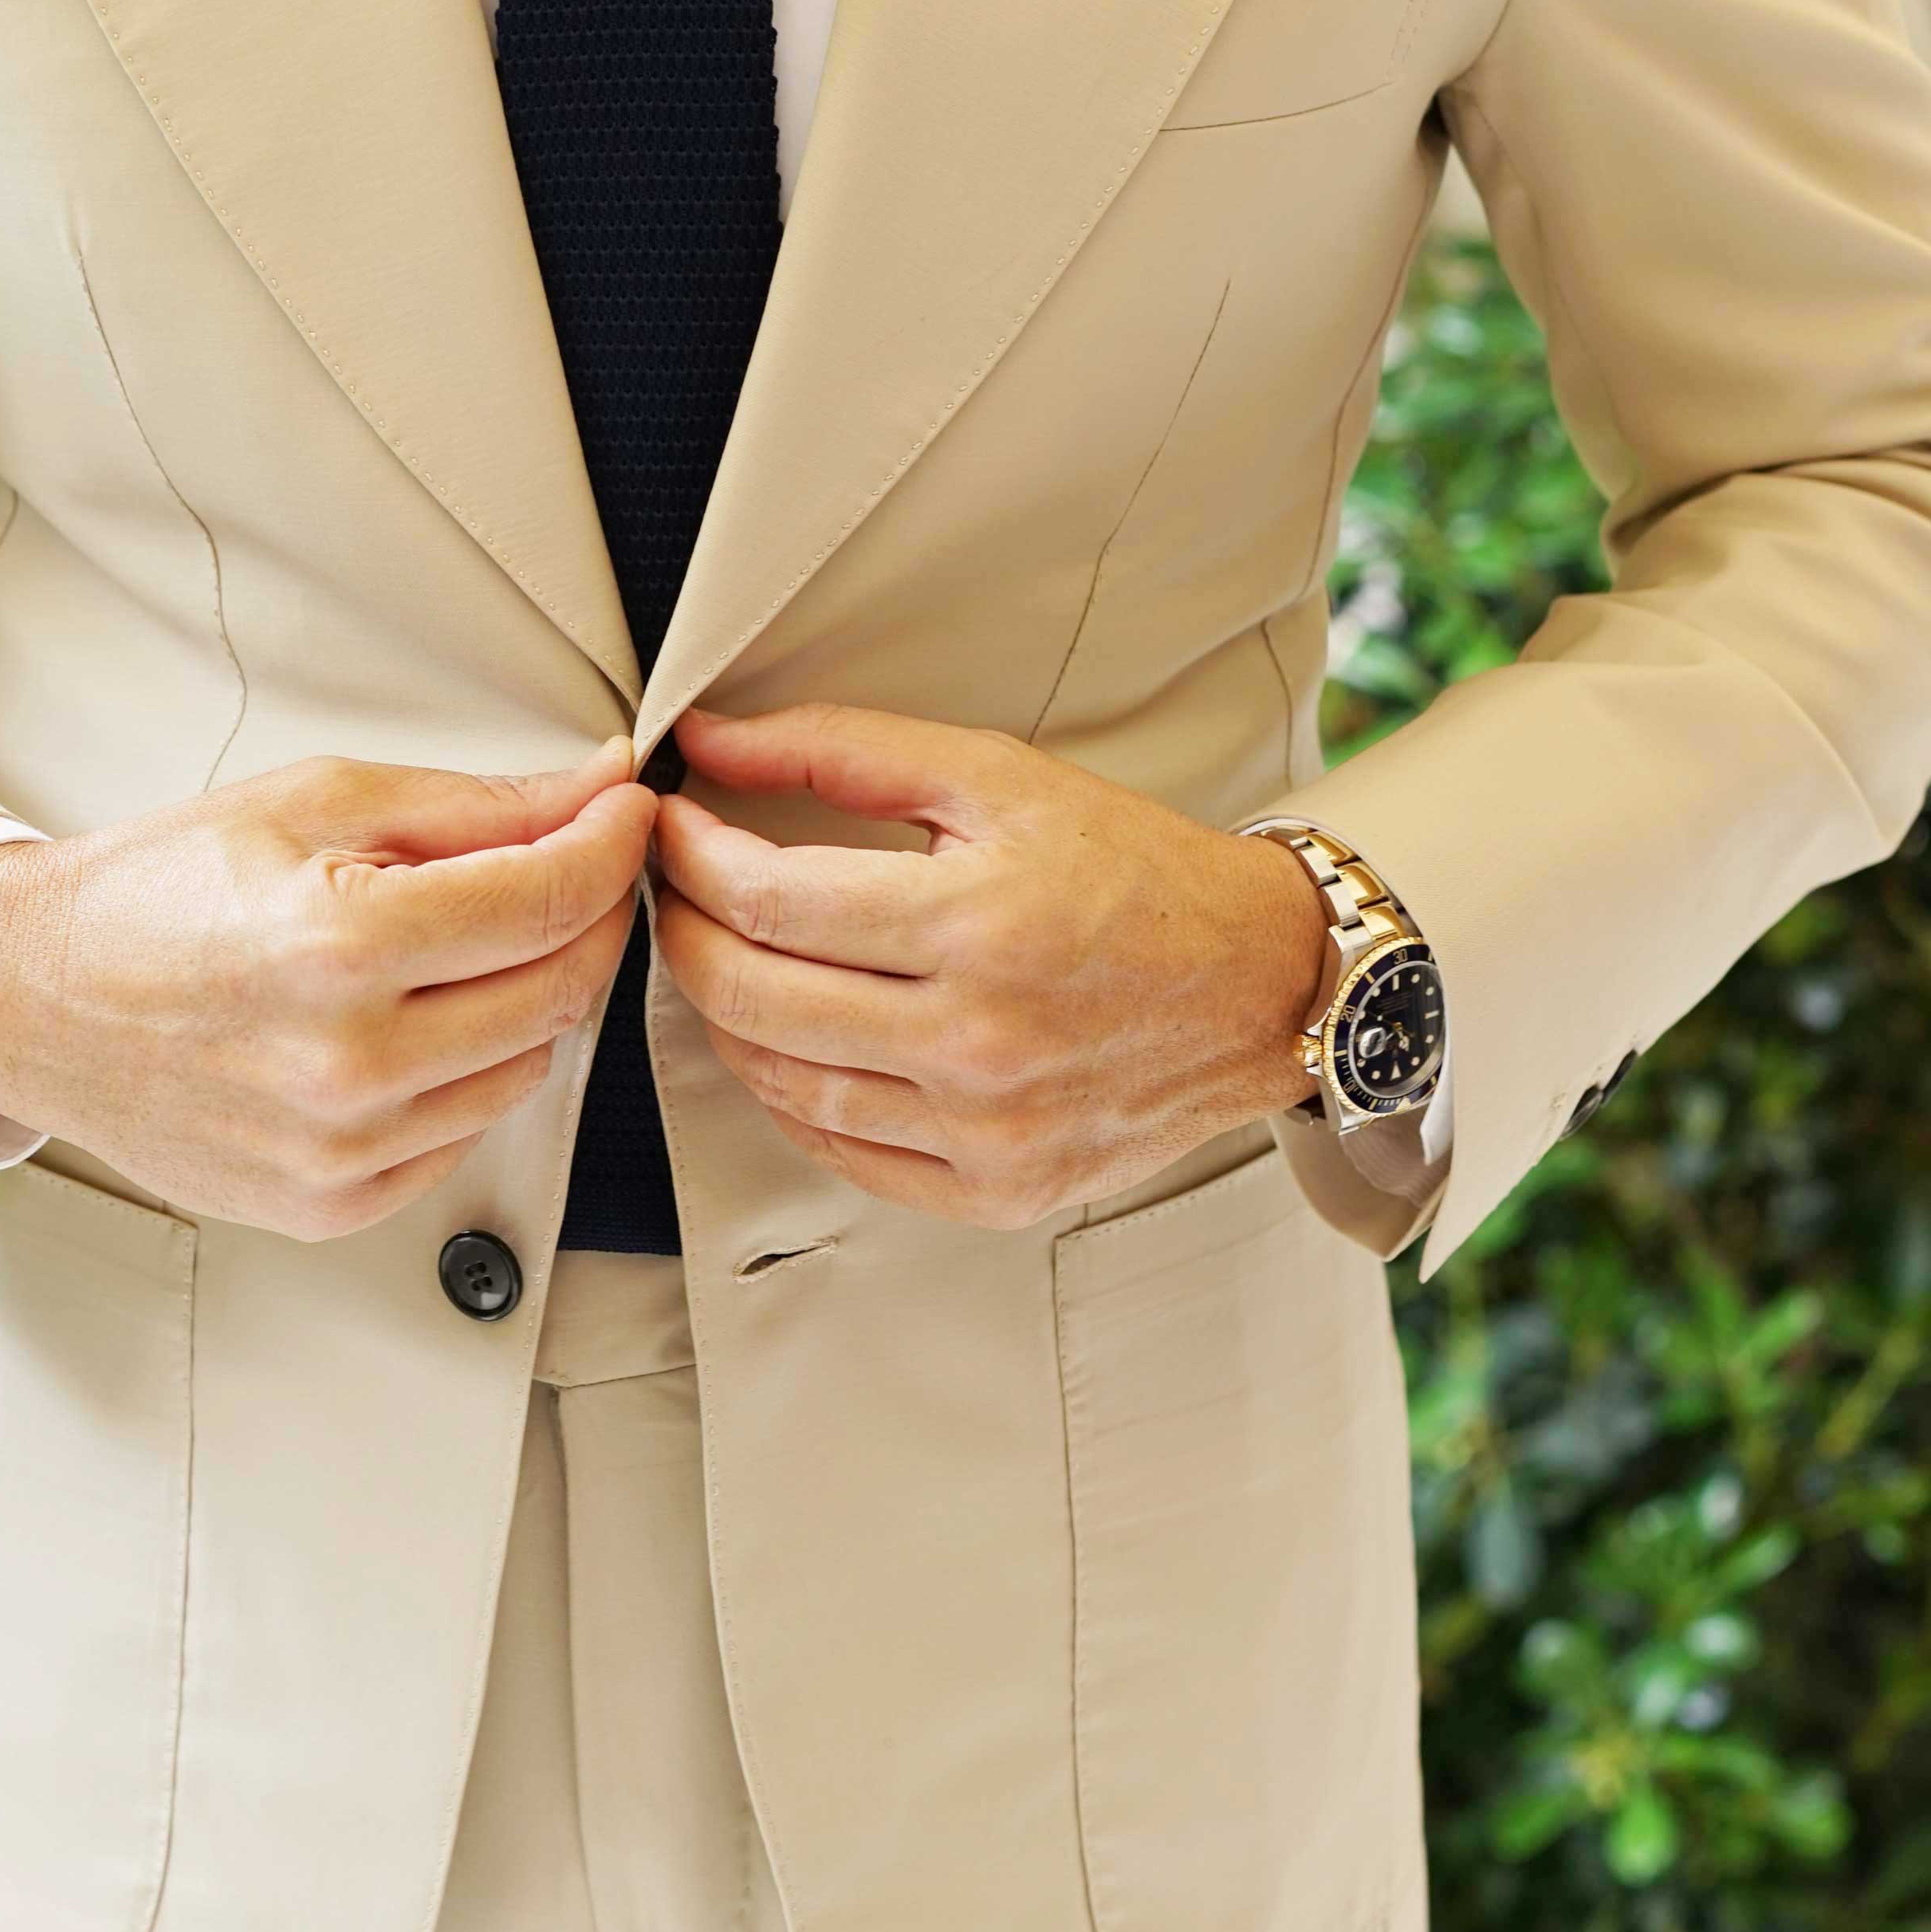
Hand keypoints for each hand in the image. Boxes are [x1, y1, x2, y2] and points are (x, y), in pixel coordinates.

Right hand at [0, 740, 654, 1238]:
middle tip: (559, 868)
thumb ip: (474, 805)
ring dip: (524, 998)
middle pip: (561, 989)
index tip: (625, 811)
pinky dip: (463, 1072)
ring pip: (525, 1066)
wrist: (33, 999)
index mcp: (343, 945)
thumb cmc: (160, 891)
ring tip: (455, 946)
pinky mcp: (331, 1205)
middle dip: (584, 916)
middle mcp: (349, 1065)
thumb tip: (599, 789)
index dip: (613, 844)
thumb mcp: (313, 803)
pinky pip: (464, 1135)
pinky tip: (406, 1024)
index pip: (553, 899)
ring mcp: (342, 1150)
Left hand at [649, 704, 1327, 1229]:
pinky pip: (838, 1152)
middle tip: (677, 887)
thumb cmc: (1135, 874)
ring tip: (727, 954)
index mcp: (977, 923)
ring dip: (725, 1014)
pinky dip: (788, 1094)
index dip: (691, 859)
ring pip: (781, 1082)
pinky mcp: (994, 1190)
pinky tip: (787, 1038)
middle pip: (751, 997)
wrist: (1260, 985)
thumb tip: (710, 742)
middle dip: (684, 932)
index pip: (767, 901)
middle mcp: (977, 1040)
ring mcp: (984, 1130)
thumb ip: (841, 749)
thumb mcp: (995, 776)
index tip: (672, 826)